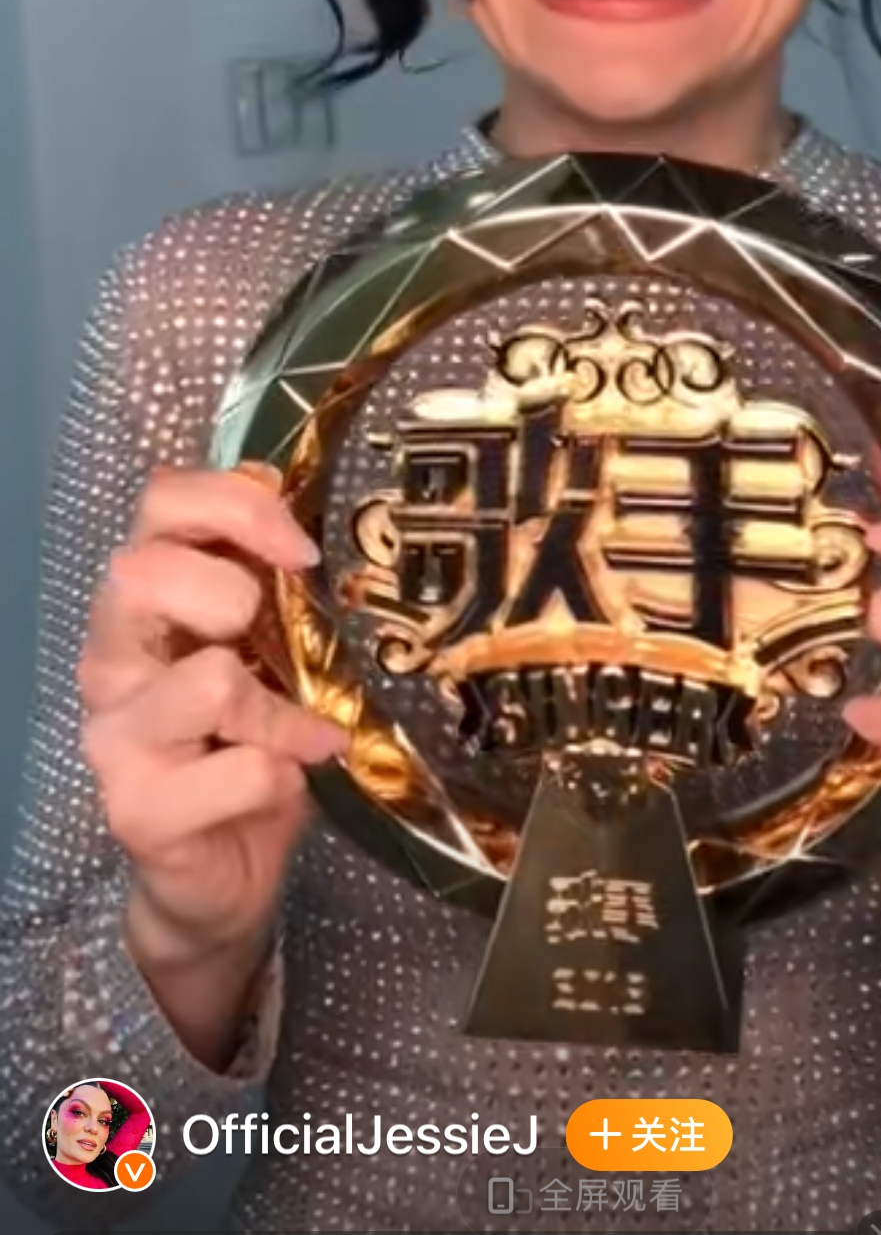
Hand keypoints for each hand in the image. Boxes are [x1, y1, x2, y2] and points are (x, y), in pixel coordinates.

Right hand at [79, 463, 345, 977]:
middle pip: (143, 571)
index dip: (237, 505)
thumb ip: (260, 568)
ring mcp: (113, 736)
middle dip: (232, 593)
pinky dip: (287, 773)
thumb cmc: (247, 741)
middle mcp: (109, 657)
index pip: (160, 500)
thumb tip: (277, 479)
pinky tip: (288, 780)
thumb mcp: (265, 644)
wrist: (223, 871)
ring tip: (296, 731)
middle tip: (274, 642)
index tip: (301, 551)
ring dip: (277, 708)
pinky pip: (243, 771)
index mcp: (142, 600)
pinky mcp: (138, 810)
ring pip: (207, 680)